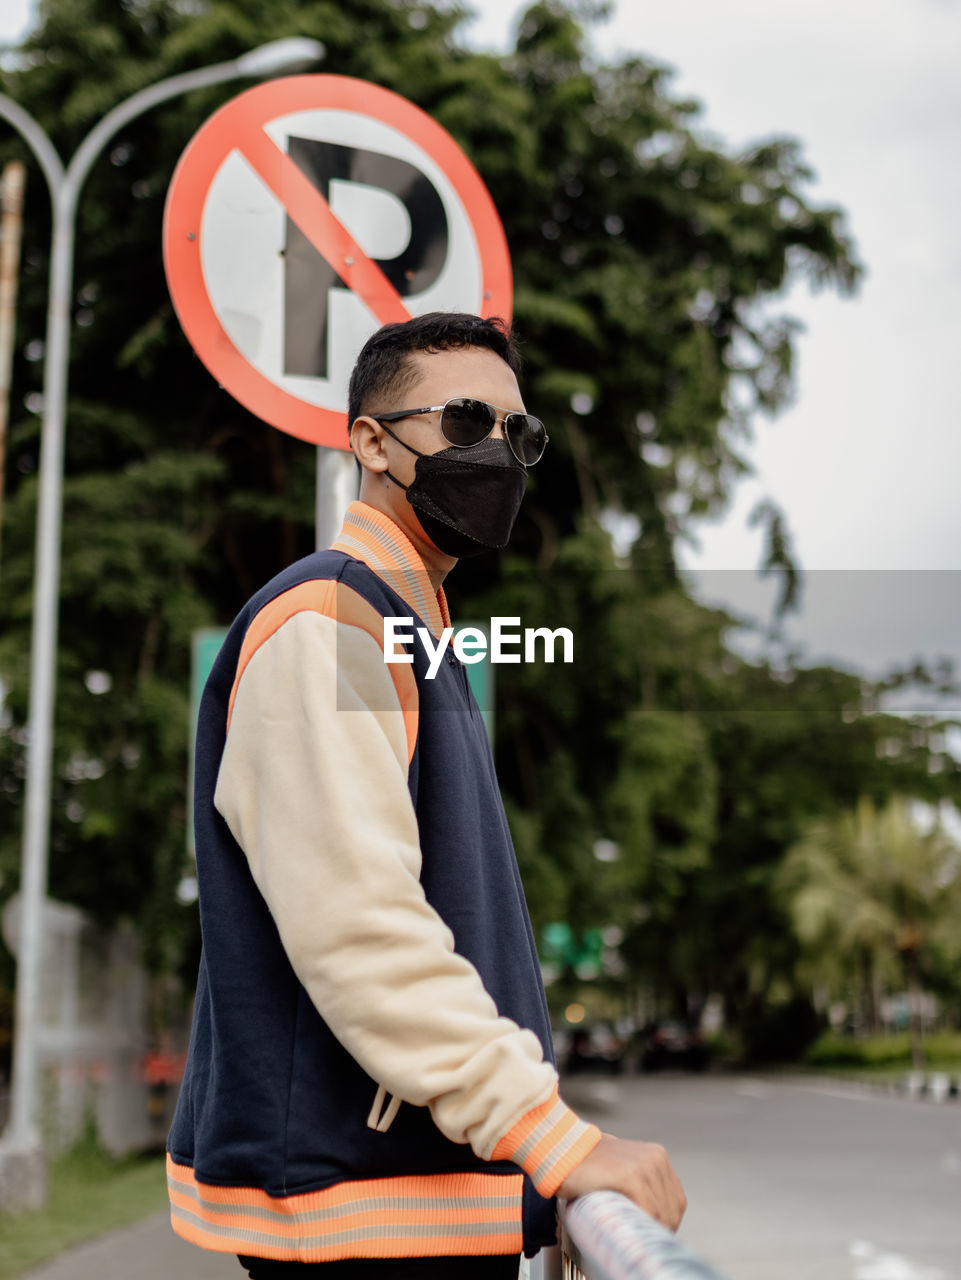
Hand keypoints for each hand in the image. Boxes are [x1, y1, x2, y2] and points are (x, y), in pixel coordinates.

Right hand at [555, 1132, 686, 1231]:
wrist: (562, 1151)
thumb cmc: (588, 1166)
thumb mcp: (623, 1169)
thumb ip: (641, 1187)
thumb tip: (652, 1217)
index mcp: (658, 1157)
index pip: (676, 1202)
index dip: (666, 1223)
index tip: (650, 1234)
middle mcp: (656, 1158)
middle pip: (672, 1210)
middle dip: (659, 1229)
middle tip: (639, 1240)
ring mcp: (645, 1165)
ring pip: (662, 1214)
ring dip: (649, 1230)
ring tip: (631, 1236)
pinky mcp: (630, 1175)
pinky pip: (649, 1210)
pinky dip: (642, 1226)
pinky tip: (628, 1229)